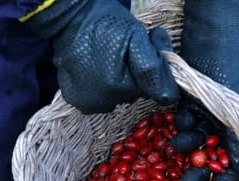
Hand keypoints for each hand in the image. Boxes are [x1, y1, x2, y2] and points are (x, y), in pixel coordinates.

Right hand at [26, 0, 178, 113]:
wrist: (70, 17)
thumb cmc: (108, 24)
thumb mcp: (137, 37)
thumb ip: (154, 67)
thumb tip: (169, 96)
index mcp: (119, 88)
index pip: (151, 90)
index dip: (151, 71)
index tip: (142, 53)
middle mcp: (102, 103)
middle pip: (133, 95)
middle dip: (133, 77)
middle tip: (122, 55)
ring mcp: (87, 104)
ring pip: (117, 98)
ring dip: (117, 83)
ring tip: (107, 60)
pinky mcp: (75, 101)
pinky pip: (98, 98)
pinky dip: (100, 86)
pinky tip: (94, 69)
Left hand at [171, 0, 238, 180]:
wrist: (211, 37)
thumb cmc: (233, 73)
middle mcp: (229, 126)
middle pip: (214, 159)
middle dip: (201, 173)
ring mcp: (209, 116)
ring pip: (196, 144)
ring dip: (187, 149)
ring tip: (176, 148)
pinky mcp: (190, 105)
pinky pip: (184, 125)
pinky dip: (180, 128)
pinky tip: (179, 122)